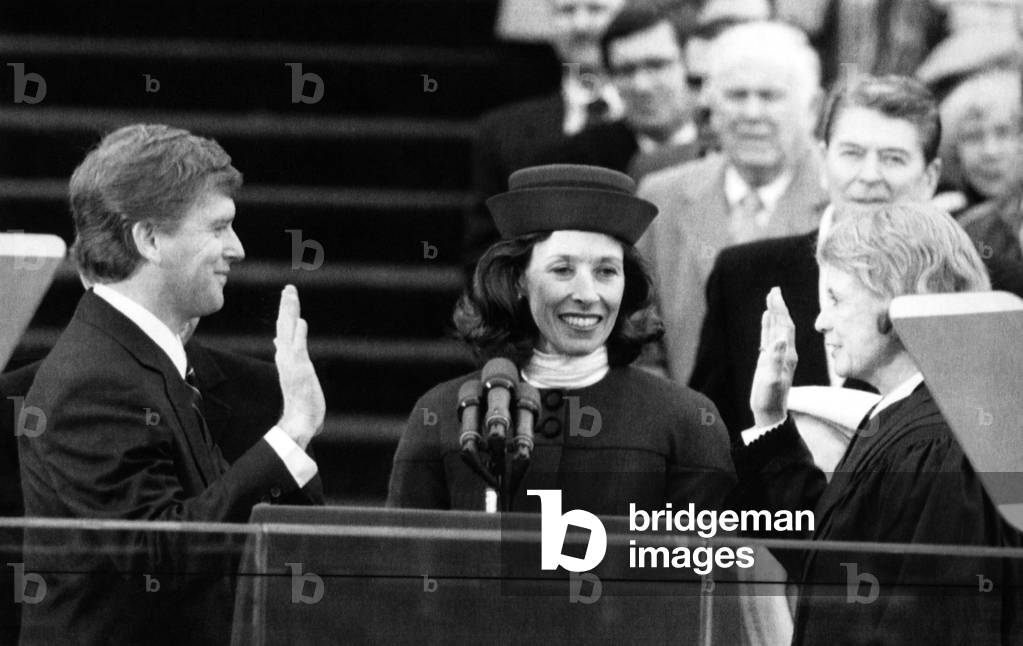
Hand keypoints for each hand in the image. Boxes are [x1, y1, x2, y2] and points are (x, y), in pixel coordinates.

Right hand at [274, 285, 324, 449]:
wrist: (299, 422)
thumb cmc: (300, 402)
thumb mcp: (295, 375)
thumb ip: (288, 358)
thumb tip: (279, 343)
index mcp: (286, 358)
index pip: (284, 330)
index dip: (285, 313)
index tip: (288, 297)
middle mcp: (286, 358)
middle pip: (284, 326)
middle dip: (287, 306)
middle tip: (289, 288)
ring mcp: (291, 363)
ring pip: (287, 332)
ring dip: (289, 313)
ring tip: (291, 294)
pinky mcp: (298, 370)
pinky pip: (297, 347)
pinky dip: (298, 334)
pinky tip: (301, 320)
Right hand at [749, 287, 797, 427]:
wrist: (770, 413)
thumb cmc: (769, 398)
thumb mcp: (772, 379)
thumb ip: (776, 358)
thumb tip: (780, 338)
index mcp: (787, 354)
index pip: (785, 326)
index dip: (780, 310)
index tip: (774, 294)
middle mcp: (785, 352)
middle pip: (783, 324)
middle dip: (779, 306)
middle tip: (774, 289)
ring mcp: (778, 356)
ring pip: (777, 329)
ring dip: (774, 313)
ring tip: (771, 298)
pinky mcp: (770, 360)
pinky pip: (769, 338)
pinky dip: (768, 325)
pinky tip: (765, 317)